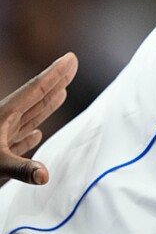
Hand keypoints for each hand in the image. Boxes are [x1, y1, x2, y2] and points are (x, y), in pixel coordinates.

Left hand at [0, 52, 77, 184]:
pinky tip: (37, 135)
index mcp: (4, 116)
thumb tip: (45, 175)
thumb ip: (21, 168)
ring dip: (47, 105)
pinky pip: (18, 140)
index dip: (55, 74)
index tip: (71, 58)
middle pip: (35, 98)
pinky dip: (30, 136)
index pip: (36, 90)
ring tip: (62, 93)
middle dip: (55, 82)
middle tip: (72, 65)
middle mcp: (3, 122)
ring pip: (28, 117)